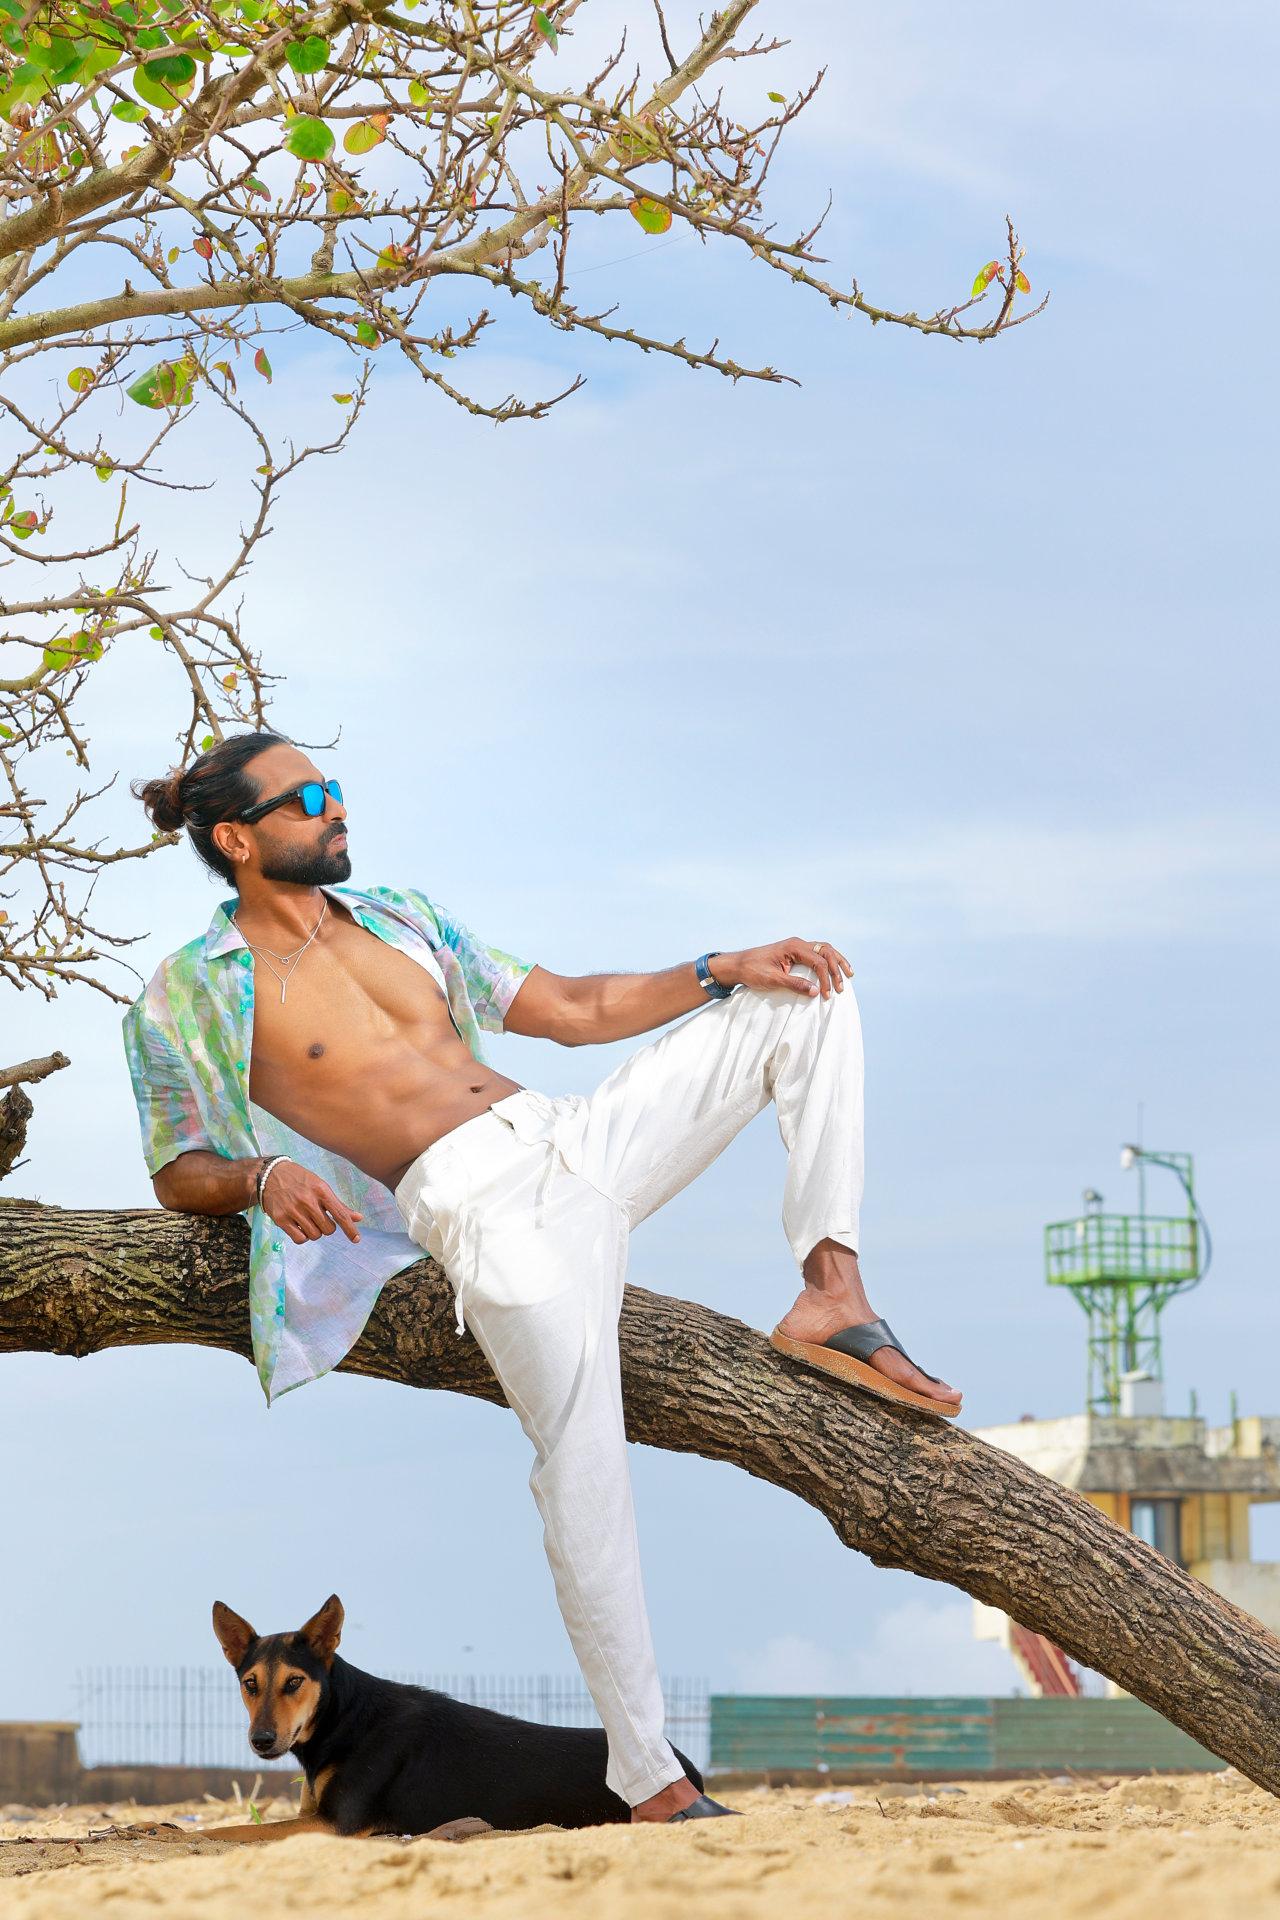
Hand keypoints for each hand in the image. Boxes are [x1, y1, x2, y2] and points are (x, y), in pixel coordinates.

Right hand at [262, 1160, 362, 1243]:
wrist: (269, 1175)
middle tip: (319, 1218)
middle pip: (328, 1229)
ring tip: (307, 1220)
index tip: (356, 1239)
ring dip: (314, 1232)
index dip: (350, 1228)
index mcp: (321, 1190)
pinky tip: (299, 1226)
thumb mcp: (320, 1186)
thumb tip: (358, 1218)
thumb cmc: (299, 1180)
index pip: (340, 1214)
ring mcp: (293, 1210)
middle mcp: (308, 1200)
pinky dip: (303, 1237)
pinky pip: (300, 1239)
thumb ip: (337, 1204)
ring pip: (315, 1235)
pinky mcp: (281, 1219)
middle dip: (327, 1227)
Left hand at [714, 938, 851, 997]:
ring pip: (824, 950)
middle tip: (842, 986)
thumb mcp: (772, 980)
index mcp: (793, 947)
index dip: (826, 979)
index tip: (827, 995)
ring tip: (849, 974)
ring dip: (836, 962)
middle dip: (837, 968)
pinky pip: (817, 954)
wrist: (737, 965)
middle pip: (826, 951)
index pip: (818, 961)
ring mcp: (797, 947)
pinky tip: (834, 971)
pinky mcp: (795, 953)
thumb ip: (795, 984)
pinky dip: (828, 962)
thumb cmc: (752, 971)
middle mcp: (797, 944)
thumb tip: (816, 992)